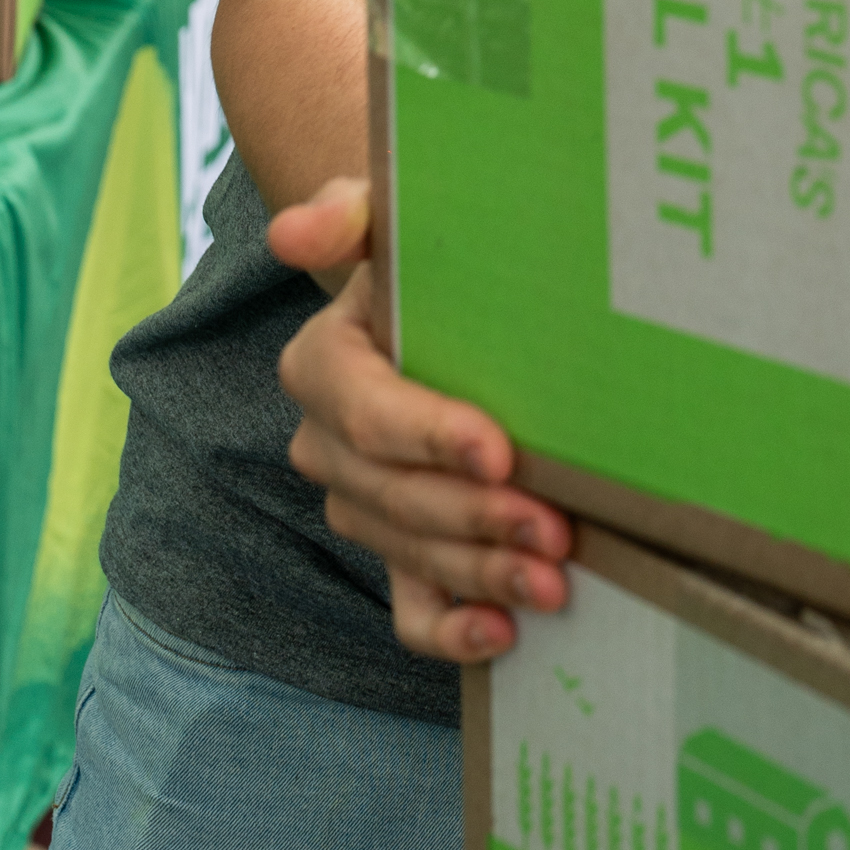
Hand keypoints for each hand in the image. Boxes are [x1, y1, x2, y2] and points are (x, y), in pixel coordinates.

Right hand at [269, 177, 570, 663]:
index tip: (498, 450)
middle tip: (553, 529)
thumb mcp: (393, 220)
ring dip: (481, 573)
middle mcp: (327, 444)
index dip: (428, 436)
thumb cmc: (431, 263)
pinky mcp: (397, 553)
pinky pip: (410, 609)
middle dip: (475, 518)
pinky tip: (502, 636)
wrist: (451, 308)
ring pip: (410, 553)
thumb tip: (295, 232)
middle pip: (395, 496)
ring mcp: (360, 505)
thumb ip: (349, 213)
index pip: (367, 413)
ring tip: (554, 582)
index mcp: (322, 366)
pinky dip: (452, 631)